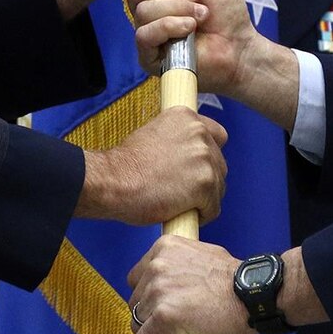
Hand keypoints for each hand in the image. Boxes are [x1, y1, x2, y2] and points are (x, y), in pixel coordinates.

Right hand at [76, 106, 227, 226]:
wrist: (113, 181)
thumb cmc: (126, 166)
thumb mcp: (154, 134)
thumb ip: (178, 140)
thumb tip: (191, 157)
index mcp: (187, 117)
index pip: (217, 136)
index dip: (207, 156)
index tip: (193, 169)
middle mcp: (200, 133)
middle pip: (219, 164)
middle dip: (204, 180)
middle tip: (180, 191)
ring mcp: (205, 158)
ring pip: (218, 187)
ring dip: (203, 200)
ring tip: (177, 204)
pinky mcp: (206, 183)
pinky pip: (213, 208)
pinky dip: (201, 216)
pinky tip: (180, 214)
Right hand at [123, 0, 253, 95]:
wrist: (239, 44)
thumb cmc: (225, 11)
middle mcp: (145, 8)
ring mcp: (146, 32)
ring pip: (143, 10)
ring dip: (178, 9)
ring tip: (200, 16)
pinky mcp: (148, 56)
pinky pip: (145, 34)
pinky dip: (171, 26)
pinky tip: (189, 29)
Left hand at [129, 235, 250, 333]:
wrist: (254, 295)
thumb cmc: (236, 281)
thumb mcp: (203, 256)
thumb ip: (179, 265)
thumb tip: (171, 282)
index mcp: (164, 248)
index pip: (138, 278)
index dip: (150, 296)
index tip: (167, 305)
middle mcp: (156, 266)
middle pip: (135, 301)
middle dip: (152, 314)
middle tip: (177, 322)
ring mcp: (158, 291)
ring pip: (137, 322)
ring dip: (155, 331)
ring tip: (180, 333)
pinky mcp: (163, 317)